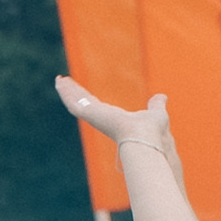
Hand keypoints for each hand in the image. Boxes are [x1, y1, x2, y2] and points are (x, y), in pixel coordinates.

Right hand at [54, 75, 177, 168]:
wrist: (147, 140)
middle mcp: (103, 120)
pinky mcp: (91, 115)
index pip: (98, 107)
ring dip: (67, 91)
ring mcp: (95, 118)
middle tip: (64, 82)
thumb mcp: (156, 113)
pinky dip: (67, 93)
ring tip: (59, 79)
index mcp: (115, 120)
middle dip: (74, 93)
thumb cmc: (153, 132)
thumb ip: (156, 105)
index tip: (82, 92)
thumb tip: (162, 97)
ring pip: (77, 102)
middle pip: (85, 103)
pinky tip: (60, 83)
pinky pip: (75, 103)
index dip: (90, 98)